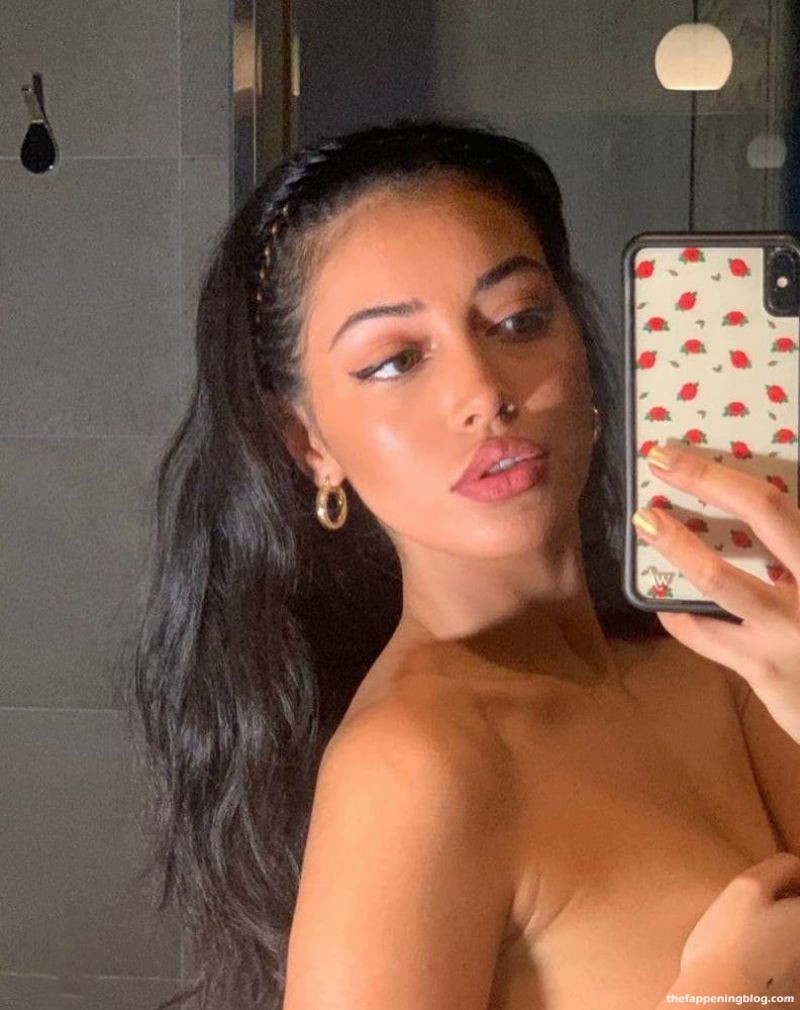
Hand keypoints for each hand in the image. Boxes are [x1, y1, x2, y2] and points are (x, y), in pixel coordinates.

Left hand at [630, 443, 799, 743]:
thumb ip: (794, 552)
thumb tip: (752, 513)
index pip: (777, 504)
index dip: (724, 475)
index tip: (676, 453)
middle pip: (763, 516)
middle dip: (707, 481)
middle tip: (661, 460)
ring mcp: (789, 629)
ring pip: (721, 580)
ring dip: (679, 547)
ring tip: (648, 524)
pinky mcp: (766, 669)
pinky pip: (707, 635)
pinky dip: (681, 616)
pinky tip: (667, 604)